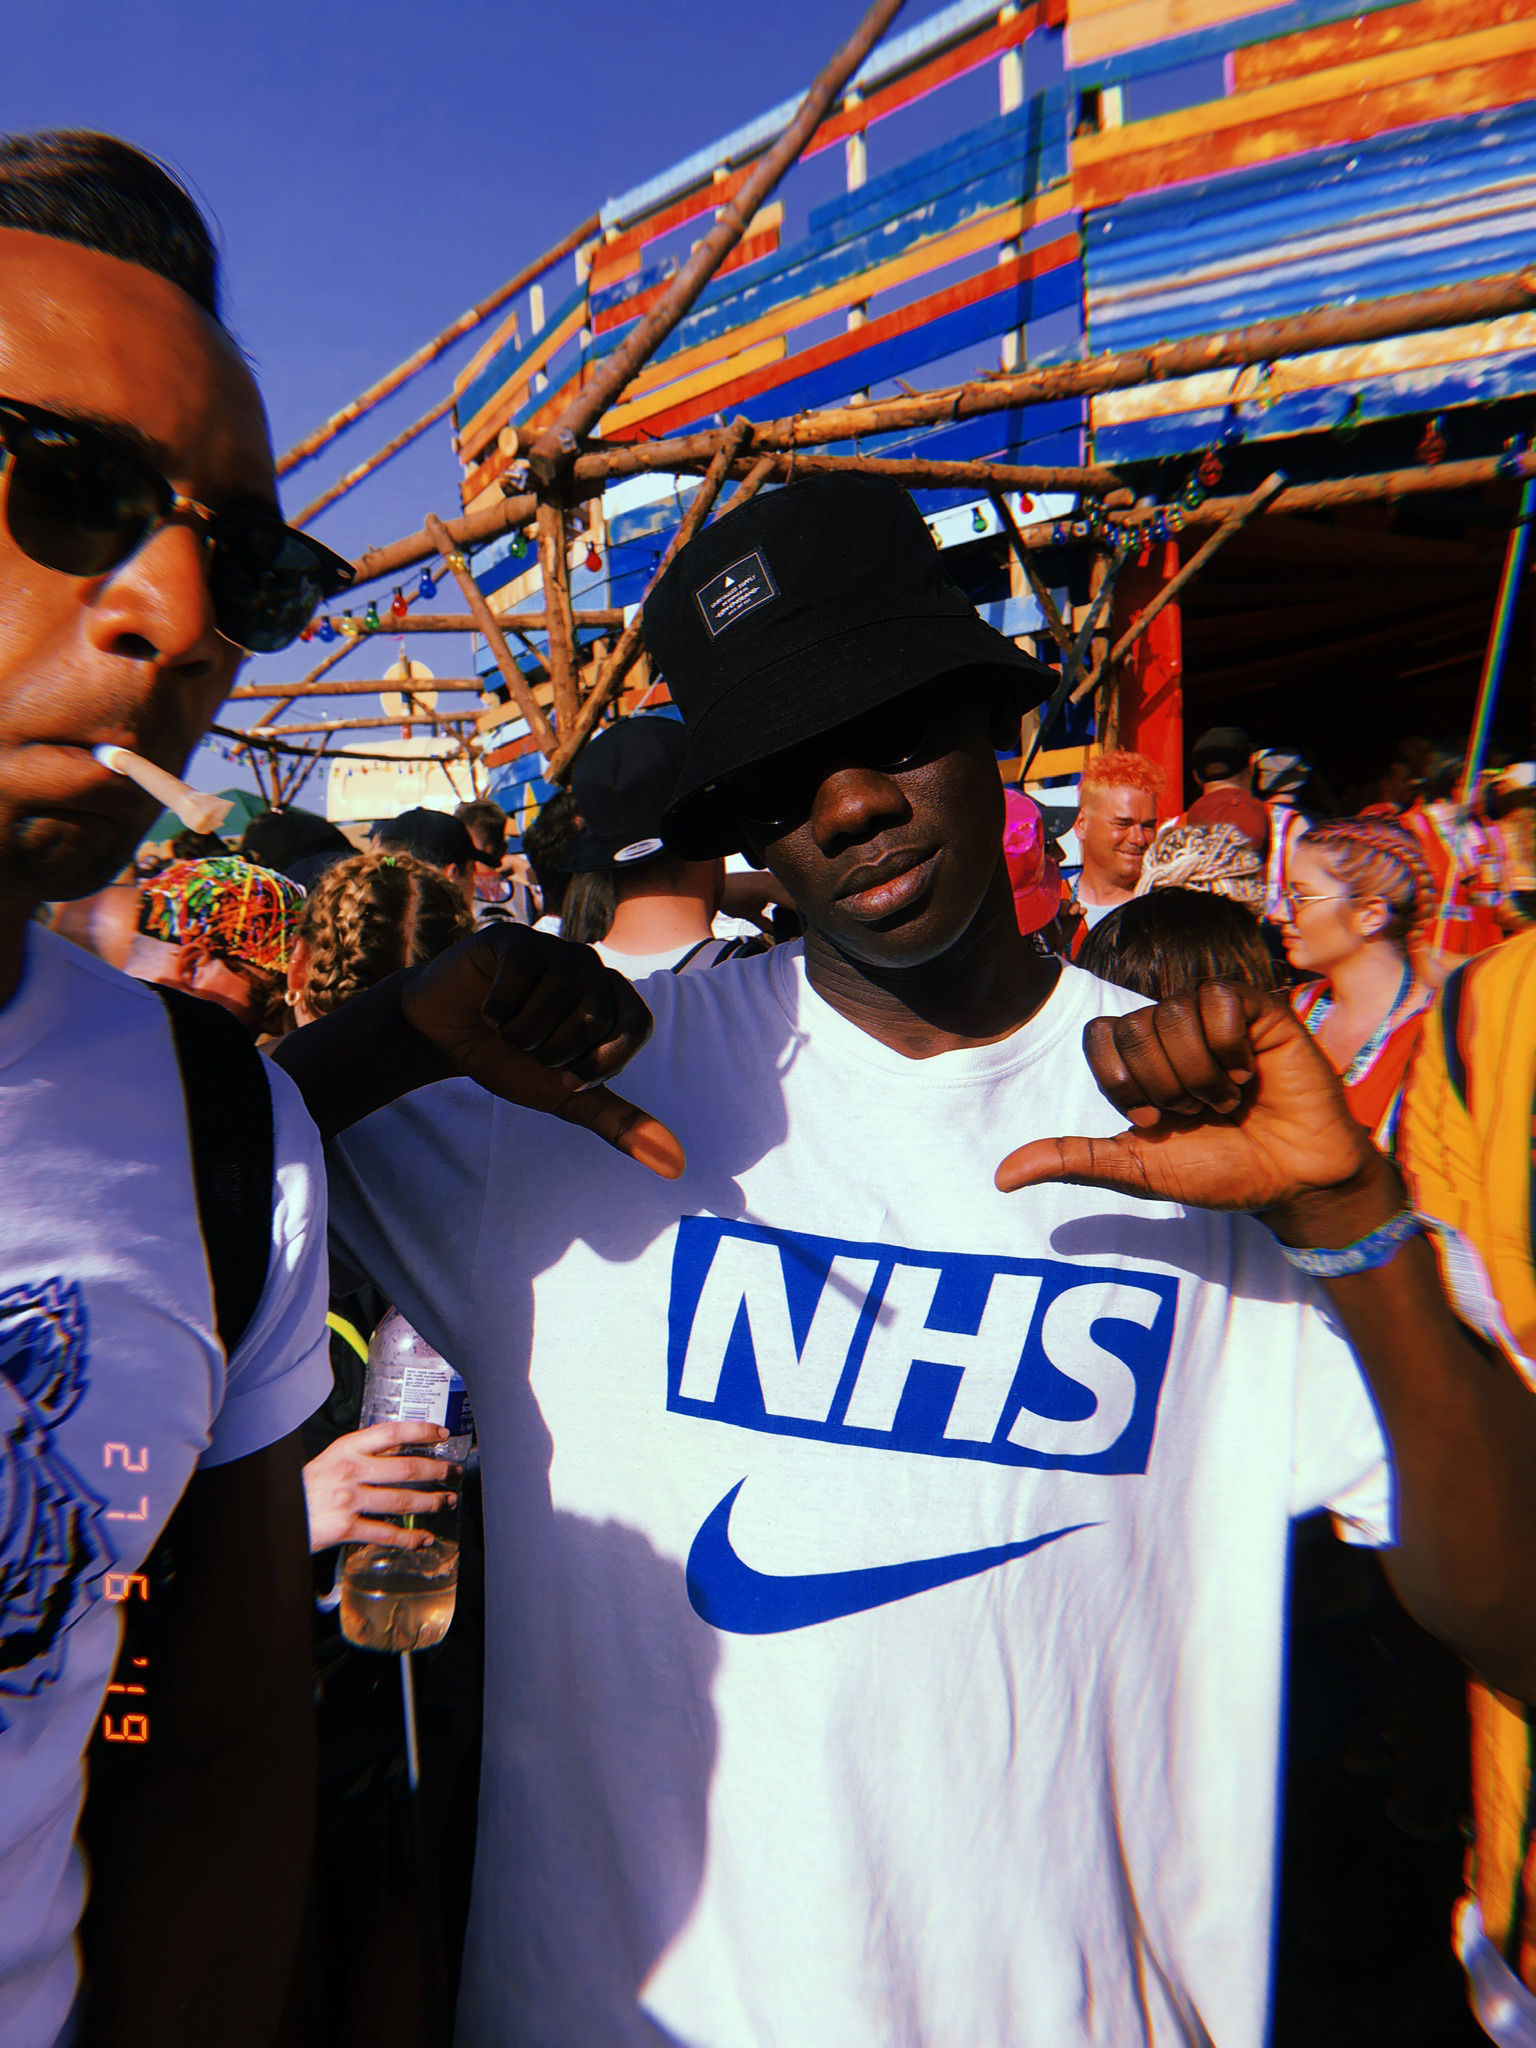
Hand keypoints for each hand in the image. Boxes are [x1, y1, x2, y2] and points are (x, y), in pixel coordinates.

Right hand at [302, 1422, 459, 1552]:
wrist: (280, 1513)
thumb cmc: (308, 1487)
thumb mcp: (333, 1459)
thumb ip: (363, 1454)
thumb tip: (400, 1448)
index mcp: (347, 1448)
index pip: (392, 1432)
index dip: (422, 1431)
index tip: (443, 1433)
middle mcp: (351, 1471)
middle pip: (406, 1468)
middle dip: (437, 1471)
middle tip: (454, 1473)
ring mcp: (349, 1500)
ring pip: (402, 1500)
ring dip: (431, 1502)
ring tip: (446, 1502)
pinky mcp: (346, 1528)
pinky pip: (386, 1533)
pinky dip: (410, 1538)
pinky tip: (424, 1538)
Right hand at [400, 923, 684, 1177]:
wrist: (447, 1036)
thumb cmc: (512, 1062)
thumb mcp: (567, 1097)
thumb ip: (619, 1123)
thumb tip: (676, 1165)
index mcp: (615, 999)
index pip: (637, 1027)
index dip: (601, 1060)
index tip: (567, 1075)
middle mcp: (592, 967)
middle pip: (595, 1016)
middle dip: (553, 1051)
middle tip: (530, 1048)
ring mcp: (554, 947)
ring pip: (553, 999)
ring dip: (519, 1033)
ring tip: (506, 1028)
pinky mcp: (514, 938)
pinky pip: (517, 979)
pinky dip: (495, 1008)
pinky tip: (486, 1007)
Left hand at [996, 982, 1394, 1235]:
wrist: (1292, 1181)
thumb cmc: (1220, 1170)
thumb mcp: (1137, 1167)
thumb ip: (1073, 1160)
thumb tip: (1000, 1179)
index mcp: (1139, 1059)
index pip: (1098, 1037)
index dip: (1123, 1085)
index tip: (1154, 1121)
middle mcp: (1172, 1029)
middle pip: (1135, 1031)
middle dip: (1167, 1088)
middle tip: (1202, 1112)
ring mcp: (1215, 1016)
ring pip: (1174, 1016)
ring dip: (1201, 1076)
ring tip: (1229, 1098)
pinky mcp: (1258, 1009)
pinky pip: (1220, 1001)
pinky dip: (1230, 1048)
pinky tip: (1250, 1072)